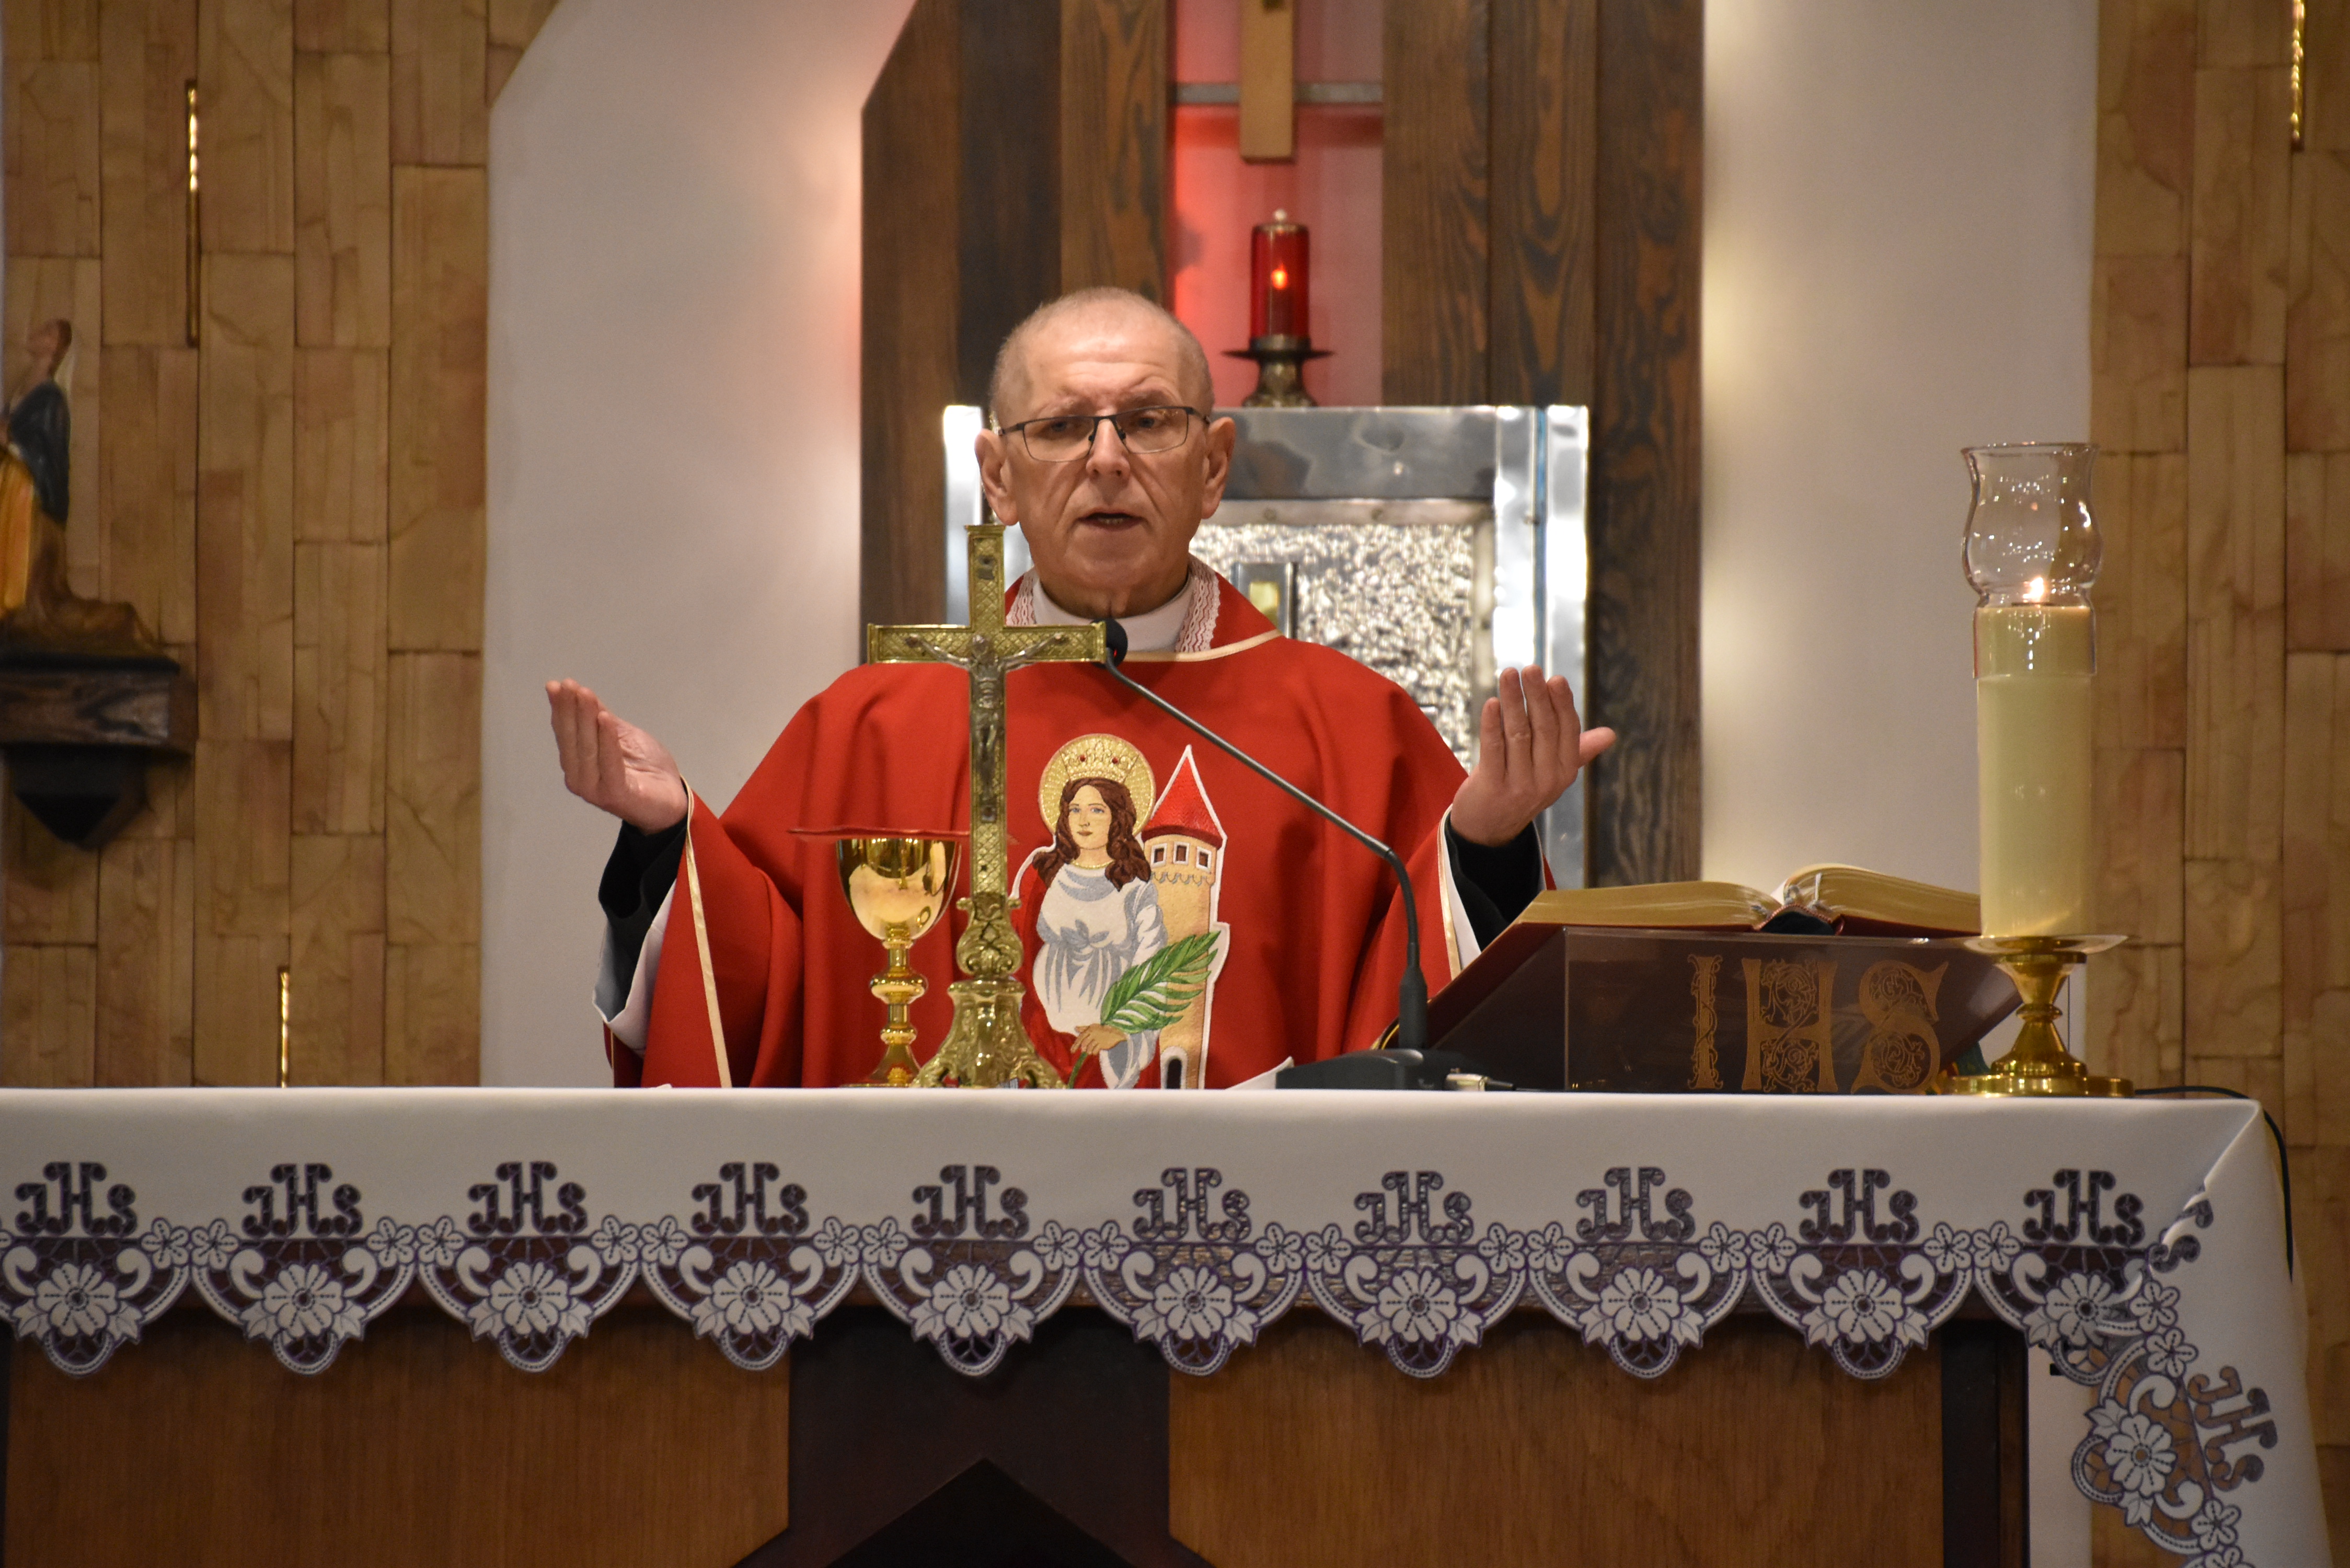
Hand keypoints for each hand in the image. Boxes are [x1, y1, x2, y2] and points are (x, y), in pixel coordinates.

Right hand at [546, 679, 688, 832]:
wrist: (673, 800)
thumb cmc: (647, 769)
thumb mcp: (623, 735)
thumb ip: (601, 719)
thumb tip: (580, 693)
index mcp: (579, 763)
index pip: (565, 732)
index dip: (561, 708)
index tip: (557, 685)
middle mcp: (581, 777)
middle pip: (571, 739)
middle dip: (569, 709)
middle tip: (568, 685)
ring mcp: (595, 788)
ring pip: (586, 749)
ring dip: (585, 719)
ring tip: (585, 695)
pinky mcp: (615, 795)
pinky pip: (609, 764)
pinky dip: (607, 741)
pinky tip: (604, 719)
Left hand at [1072, 1023, 1126, 1058]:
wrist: (1116, 1034)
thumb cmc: (1103, 1030)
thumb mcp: (1094, 1027)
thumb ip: (1084, 1028)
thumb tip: (1075, 1028)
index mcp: (1090, 1028)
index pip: (1080, 1037)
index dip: (1075, 1044)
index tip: (1072, 1051)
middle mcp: (1093, 1033)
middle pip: (1084, 1043)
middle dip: (1082, 1049)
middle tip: (1082, 1051)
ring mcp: (1098, 1039)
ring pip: (1089, 1048)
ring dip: (1089, 1051)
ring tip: (1091, 1050)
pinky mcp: (1102, 1044)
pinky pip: (1094, 1051)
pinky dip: (1094, 1052)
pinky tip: (1096, 1051)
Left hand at [1449, 665, 1616, 846]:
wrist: (1488, 829)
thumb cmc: (1521, 789)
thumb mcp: (1552, 772)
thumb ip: (1578, 750)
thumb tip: (1610, 734)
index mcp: (1565, 770)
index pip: (1567, 731)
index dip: (1561, 703)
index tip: (1554, 678)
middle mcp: (1546, 779)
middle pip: (1544, 729)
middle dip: (1537, 696)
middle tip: (1530, 668)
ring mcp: (1520, 785)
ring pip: (1518, 735)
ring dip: (1514, 702)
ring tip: (1508, 674)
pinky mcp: (1493, 788)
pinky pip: (1494, 750)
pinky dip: (1492, 724)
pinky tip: (1491, 703)